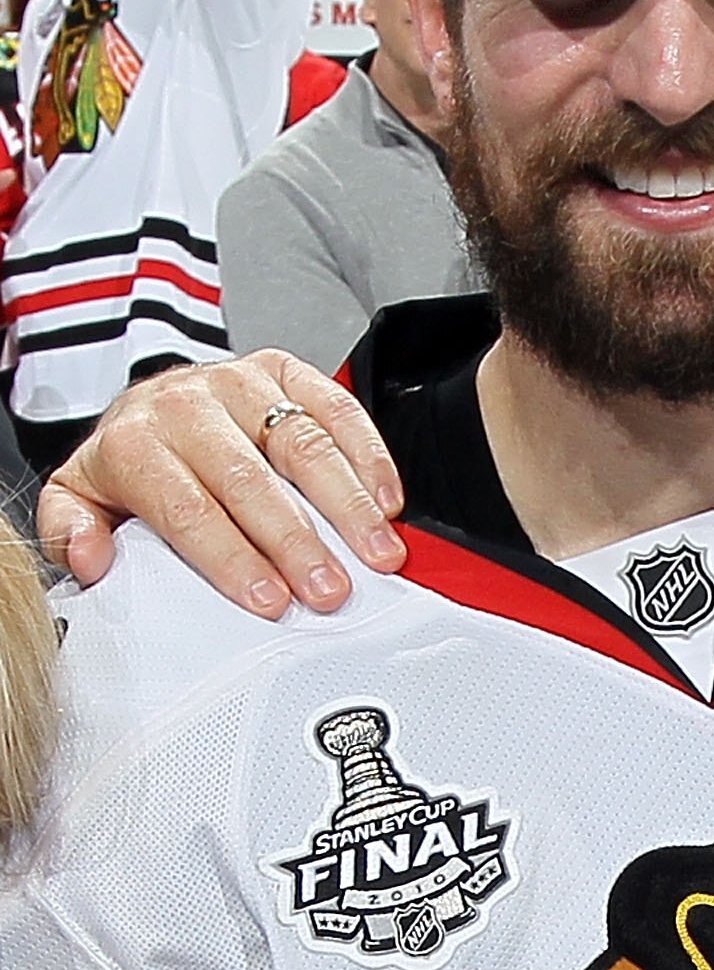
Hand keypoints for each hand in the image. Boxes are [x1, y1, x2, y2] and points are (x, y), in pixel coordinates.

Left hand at [38, 352, 406, 617]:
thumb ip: (71, 534)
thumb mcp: (82, 501)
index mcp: (134, 442)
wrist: (154, 406)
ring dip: (348, 504)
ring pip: (302, 442)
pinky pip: (336, 405)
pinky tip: (387, 500)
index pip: (188, 506)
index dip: (231, 556)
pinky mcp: (283, 370)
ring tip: (377, 553)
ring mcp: (239, 383)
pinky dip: (370, 455)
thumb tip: (89, 560)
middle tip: (329, 589)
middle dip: (296, 540)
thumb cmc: (133, 466)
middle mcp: (187, 404)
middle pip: (250, 479)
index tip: (268, 600)